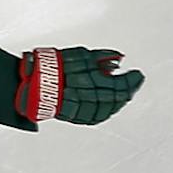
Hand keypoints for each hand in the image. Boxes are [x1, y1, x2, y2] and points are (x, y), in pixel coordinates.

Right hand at [15, 46, 144, 124]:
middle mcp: (90, 99)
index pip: (120, 84)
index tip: (138, 73)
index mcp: (92, 83)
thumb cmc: (56, 67)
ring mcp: (84, 111)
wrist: (34, 85)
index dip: (132, 80)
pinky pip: (98, 116)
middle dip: (129, 89)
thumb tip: (119, 59)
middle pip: (118, 98)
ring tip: (126, 92)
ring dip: (120, 101)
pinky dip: (108, 110)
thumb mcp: (80, 55)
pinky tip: (111, 105)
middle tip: (135, 81)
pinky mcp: (78, 117)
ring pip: (110, 109)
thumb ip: (102, 56)